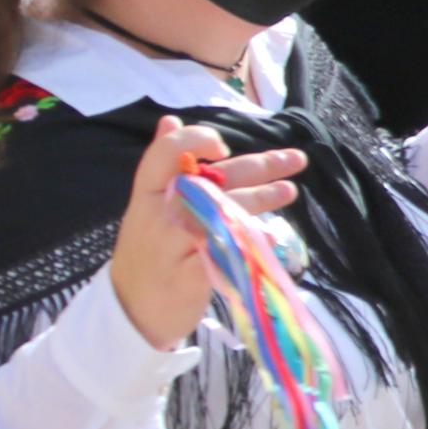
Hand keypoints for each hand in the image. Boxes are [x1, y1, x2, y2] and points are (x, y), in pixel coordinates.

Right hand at [109, 117, 308, 352]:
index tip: (224, 147)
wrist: (131, 308)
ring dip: (265, 197)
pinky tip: (273, 238)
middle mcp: (161, 212)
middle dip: (262, 166)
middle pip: (215, 179)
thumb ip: (164, 166)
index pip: (169, 152)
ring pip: (227, 211)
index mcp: (149, 191)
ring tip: (289, 190)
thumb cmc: (148, 251)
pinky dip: (254, 243)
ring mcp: (176, 244)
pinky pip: (229, 251)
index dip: (197, 140)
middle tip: (296, 159)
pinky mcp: (192, 274)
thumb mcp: (148, 205)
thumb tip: (171, 120)